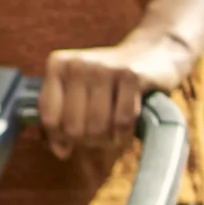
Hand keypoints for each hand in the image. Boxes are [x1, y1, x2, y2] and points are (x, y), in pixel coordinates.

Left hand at [37, 33, 189, 158]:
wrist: (154, 52)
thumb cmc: (109, 81)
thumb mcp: (77, 91)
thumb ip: (60, 119)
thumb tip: (60, 152)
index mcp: (58, 65)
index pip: (49, 118)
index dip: (60, 138)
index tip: (71, 141)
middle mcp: (78, 64)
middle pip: (73, 127)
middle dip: (86, 140)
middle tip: (97, 135)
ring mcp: (105, 68)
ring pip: (97, 126)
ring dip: (106, 138)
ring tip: (110, 132)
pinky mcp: (132, 75)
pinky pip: (122, 121)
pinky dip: (124, 132)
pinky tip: (124, 127)